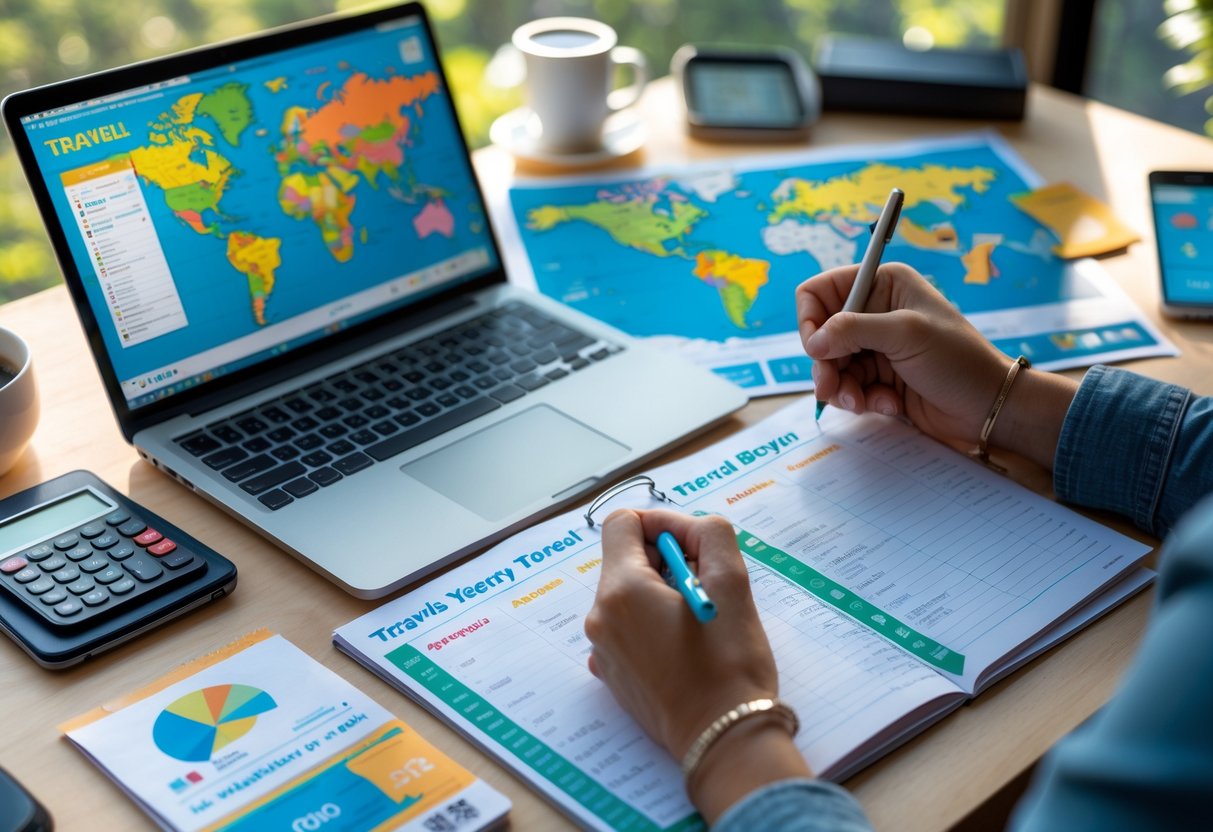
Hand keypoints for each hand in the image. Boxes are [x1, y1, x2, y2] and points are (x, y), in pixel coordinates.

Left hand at [586, 509, 809, 821]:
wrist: (722, 739)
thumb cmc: (729, 664)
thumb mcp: (732, 584)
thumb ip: (711, 535)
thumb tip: (691, 527)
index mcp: (621, 590)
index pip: (621, 522)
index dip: (660, 523)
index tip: (693, 547)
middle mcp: (600, 616)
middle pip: (625, 559)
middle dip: (665, 560)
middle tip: (707, 584)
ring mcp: (602, 648)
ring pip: (628, 594)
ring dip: (661, 592)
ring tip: (700, 619)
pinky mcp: (612, 674)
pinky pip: (627, 628)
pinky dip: (652, 623)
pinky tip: (684, 645)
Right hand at [797, 262, 1009, 444]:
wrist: (988, 407)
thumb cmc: (958, 361)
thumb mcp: (906, 335)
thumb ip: (853, 331)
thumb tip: (814, 342)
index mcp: (882, 285)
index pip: (820, 291)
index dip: (811, 320)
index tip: (818, 349)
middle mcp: (874, 312)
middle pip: (820, 334)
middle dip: (825, 364)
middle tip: (830, 388)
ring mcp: (875, 347)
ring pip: (830, 366)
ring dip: (841, 388)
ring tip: (861, 403)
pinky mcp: (878, 377)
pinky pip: (848, 387)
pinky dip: (861, 400)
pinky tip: (887, 405)